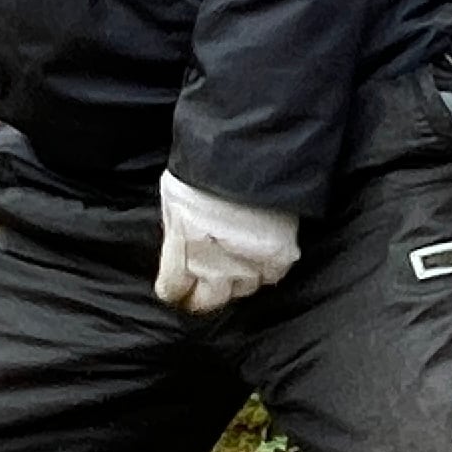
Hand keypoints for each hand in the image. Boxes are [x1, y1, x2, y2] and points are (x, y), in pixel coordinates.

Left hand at [153, 171, 301, 316]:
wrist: (246, 150)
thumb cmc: (204, 168)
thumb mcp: (174, 201)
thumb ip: (175, 234)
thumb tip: (176, 250)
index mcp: (183, 251)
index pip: (173, 290)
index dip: (174, 288)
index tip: (177, 287)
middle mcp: (214, 266)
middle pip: (207, 301)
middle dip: (202, 295)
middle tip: (204, 286)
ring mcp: (248, 264)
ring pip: (241, 290)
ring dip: (235, 280)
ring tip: (235, 265)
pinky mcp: (278, 256)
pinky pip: (271, 277)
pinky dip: (265, 269)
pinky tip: (260, 257)